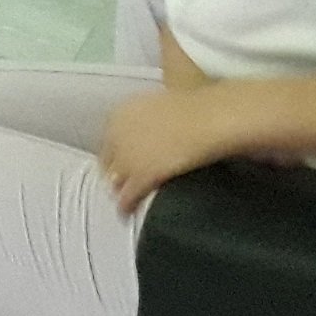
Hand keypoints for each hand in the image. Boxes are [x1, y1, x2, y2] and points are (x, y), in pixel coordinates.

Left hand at [99, 90, 228, 213]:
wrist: (208, 119)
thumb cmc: (194, 107)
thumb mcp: (160, 102)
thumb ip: (146, 114)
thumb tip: (150, 123)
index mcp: (120, 113)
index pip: (107, 140)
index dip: (115, 153)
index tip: (121, 161)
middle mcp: (117, 134)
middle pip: (108, 163)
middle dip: (116, 173)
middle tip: (123, 183)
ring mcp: (127, 157)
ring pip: (114, 182)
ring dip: (120, 191)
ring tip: (128, 200)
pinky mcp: (141, 177)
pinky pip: (127, 198)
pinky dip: (127, 207)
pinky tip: (128, 213)